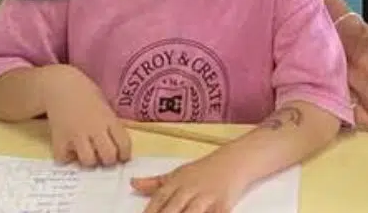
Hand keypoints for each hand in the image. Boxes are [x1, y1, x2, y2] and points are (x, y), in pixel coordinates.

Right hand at [40, 65, 131, 166]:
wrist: (60, 85)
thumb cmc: (86, 94)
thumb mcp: (105, 106)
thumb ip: (111, 124)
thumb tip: (118, 146)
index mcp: (109, 119)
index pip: (124, 144)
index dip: (125, 155)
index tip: (122, 157)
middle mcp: (95, 128)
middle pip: (108, 156)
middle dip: (108, 161)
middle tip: (104, 158)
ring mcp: (76, 134)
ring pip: (88, 161)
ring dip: (89, 161)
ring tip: (87, 155)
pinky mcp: (59, 138)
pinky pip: (64, 158)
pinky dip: (66, 157)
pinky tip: (68, 149)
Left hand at [130, 152, 245, 212]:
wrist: (235, 160)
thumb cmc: (204, 169)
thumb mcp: (178, 172)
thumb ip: (154, 183)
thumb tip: (132, 184)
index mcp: (177, 182)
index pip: (159, 200)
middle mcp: (190, 189)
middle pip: (172, 209)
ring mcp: (207, 197)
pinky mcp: (223, 204)